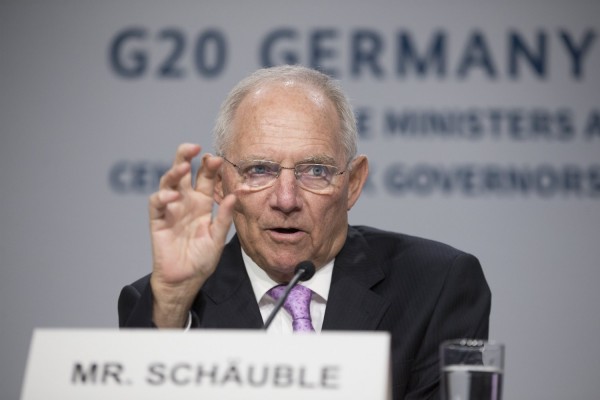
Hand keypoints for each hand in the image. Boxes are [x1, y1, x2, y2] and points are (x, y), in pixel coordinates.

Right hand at [148, 143, 235, 326]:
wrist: (185, 280)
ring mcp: (170, 209)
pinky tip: (173, 195)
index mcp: (202, 203)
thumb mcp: (218, 238)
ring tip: (184, 166)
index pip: (205, 178)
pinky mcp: (158, 220)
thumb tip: (234, 195)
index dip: (210, 166)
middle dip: (187, 156)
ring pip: (168, 182)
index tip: (218, 158)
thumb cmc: (202, 259)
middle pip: (183, 172)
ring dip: (174, 172)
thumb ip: (224, 217)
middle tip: (195, 147)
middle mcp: (185, 202)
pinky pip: (157, 203)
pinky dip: (163, 196)